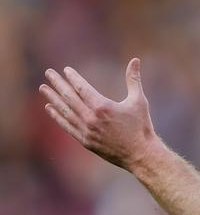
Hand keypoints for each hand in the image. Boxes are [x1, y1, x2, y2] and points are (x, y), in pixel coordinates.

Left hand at [39, 58, 158, 170]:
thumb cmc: (141, 126)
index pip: (82, 88)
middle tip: (48, 73)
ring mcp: (86, 131)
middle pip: (70, 97)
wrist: (139, 154)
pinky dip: (57, 116)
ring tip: (43, 89)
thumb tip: (135, 60)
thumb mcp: (139, 100)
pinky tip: (50, 108)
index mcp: (103, 107)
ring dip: (53, 99)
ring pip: (65, 111)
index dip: (73, 78)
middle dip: (58, 84)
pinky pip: (67, 126)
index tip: (65, 70)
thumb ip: (133, 79)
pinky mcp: (85, 141)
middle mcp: (91, 118)